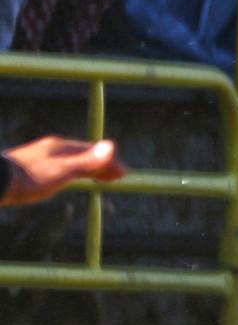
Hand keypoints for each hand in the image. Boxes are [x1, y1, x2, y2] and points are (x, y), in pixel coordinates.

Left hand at [2, 136, 126, 206]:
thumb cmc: (27, 178)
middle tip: (116, 176)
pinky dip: (71, 172)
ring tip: (97, 178)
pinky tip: (65, 178)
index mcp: (60, 147)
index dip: (110, 162)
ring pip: (70, 161)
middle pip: (83, 154)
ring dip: (87, 168)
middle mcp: (51, 149)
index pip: (93, 151)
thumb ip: (86, 161)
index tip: (123, 172)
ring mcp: (40, 157)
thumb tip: (112, 146)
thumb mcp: (61, 171)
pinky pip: (59, 167)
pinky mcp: (29, 168)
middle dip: (101, 164)